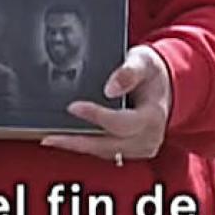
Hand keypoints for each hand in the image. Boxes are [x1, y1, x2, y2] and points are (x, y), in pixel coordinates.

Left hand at [40, 44, 171, 165]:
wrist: (164, 86)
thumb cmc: (151, 72)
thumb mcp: (143, 61)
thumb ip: (128, 72)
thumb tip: (110, 88)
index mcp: (153, 116)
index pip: (120, 123)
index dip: (96, 116)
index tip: (73, 107)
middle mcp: (149, 137)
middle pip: (108, 145)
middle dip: (78, 141)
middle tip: (50, 137)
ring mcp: (141, 148)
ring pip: (105, 152)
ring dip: (78, 147)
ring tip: (51, 140)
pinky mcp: (132, 152)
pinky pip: (106, 153)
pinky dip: (86, 147)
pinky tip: (66, 141)